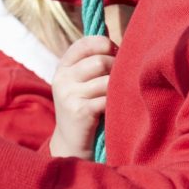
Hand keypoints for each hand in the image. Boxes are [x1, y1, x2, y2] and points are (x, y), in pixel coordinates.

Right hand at [50, 36, 115, 158]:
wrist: (72, 143)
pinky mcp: (79, 111)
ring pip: (106, 81)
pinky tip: (120, 107)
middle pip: (100, 62)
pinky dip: (118, 102)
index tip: (118, 54)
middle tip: (126, 78)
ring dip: (120, 87)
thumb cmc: (86, 110)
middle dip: (118, 68)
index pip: (84, 44)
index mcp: (64, 67)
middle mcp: (63, 78)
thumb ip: (94, 65)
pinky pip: (107, 99)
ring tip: (124, 94)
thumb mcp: (83, 84)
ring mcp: (69, 95)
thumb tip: (119, 44)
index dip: (105, 45)